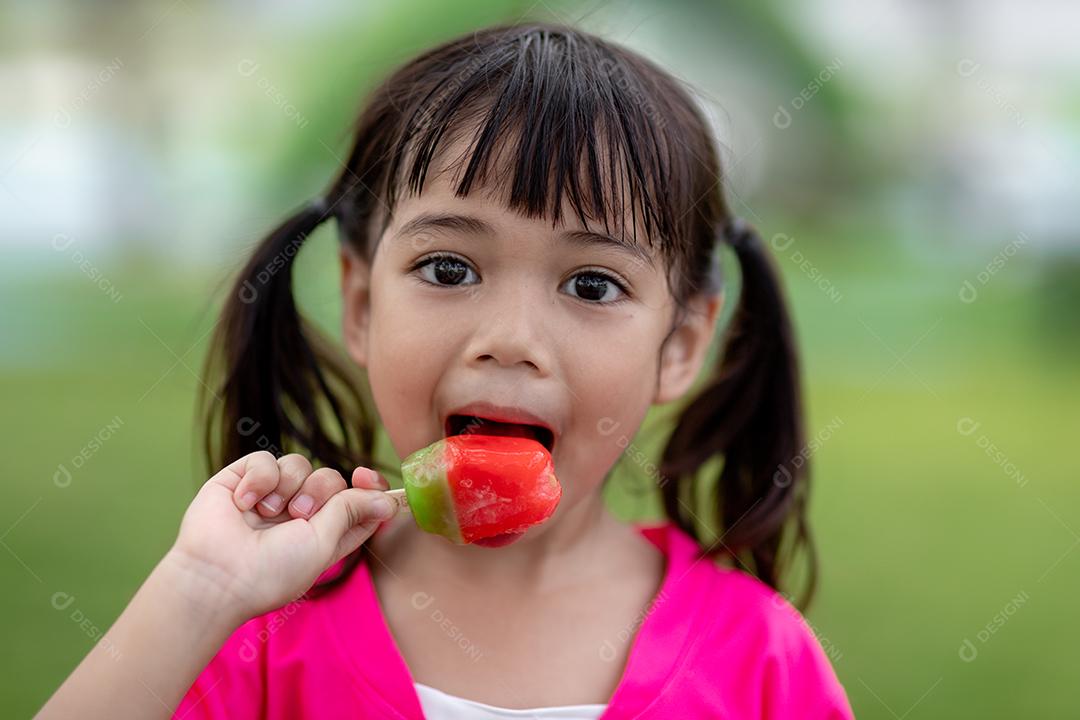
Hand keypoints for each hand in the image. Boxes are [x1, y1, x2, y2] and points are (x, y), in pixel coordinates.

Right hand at [169, 451, 395, 619]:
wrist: (216, 574)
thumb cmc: (271, 571)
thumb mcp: (323, 544)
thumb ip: (352, 512)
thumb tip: (389, 500)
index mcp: (325, 534)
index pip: (357, 501)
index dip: (368, 486)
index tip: (364, 477)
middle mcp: (299, 514)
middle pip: (331, 478)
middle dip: (320, 491)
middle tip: (298, 515)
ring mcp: (271, 496)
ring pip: (300, 464)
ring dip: (288, 486)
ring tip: (267, 513)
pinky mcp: (243, 480)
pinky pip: (266, 459)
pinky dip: (259, 479)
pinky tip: (243, 503)